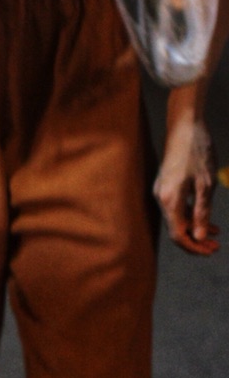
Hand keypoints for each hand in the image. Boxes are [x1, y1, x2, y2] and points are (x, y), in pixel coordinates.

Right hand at [157, 107, 217, 255]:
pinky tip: (206, 217)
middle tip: (216, 246)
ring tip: (215, 233)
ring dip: (195, 229)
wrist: (184, 127)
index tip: (212, 250)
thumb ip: (201, 212)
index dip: (195, 247)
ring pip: (178, 219)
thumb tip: (198, 236)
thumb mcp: (206, 185)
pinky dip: (191, 215)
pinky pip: (177, 207)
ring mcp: (163, 191)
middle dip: (196, 240)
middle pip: (176, 229)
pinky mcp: (167, 185)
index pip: (178, 234)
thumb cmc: (197, 153)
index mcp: (170, 200)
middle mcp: (162, 198)